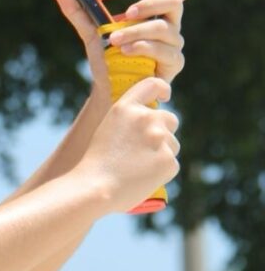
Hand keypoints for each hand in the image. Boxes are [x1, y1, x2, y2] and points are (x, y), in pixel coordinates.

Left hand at [51, 0, 206, 92]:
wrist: (108, 88)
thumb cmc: (106, 55)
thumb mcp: (89, 30)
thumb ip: (76, 10)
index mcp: (153, 11)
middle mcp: (168, 23)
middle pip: (174, 1)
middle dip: (151, 3)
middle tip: (127, 12)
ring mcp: (174, 43)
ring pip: (164, 29)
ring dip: (137, 32)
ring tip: (115, 41)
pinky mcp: (174, 63)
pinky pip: (164, 51)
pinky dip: (143, 48)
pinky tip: (127, 51)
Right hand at [73, 77, 180, 213]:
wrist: (96, 186)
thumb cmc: (97, 161)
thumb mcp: (108, 128)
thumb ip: (129, 121)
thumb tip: (152, 123)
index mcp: (126, 108)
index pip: (153, 84)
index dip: (162, 89)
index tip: (164, 96)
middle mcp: (146, 118)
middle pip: (170, 119)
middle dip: (164, 131)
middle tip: (146, 148)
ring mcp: (160, 139)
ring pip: (173, 143)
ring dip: (162, 152)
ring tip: (138, 165)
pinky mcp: (169, 161)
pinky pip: (172, 163)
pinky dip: (161, 170)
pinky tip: (143, 176)